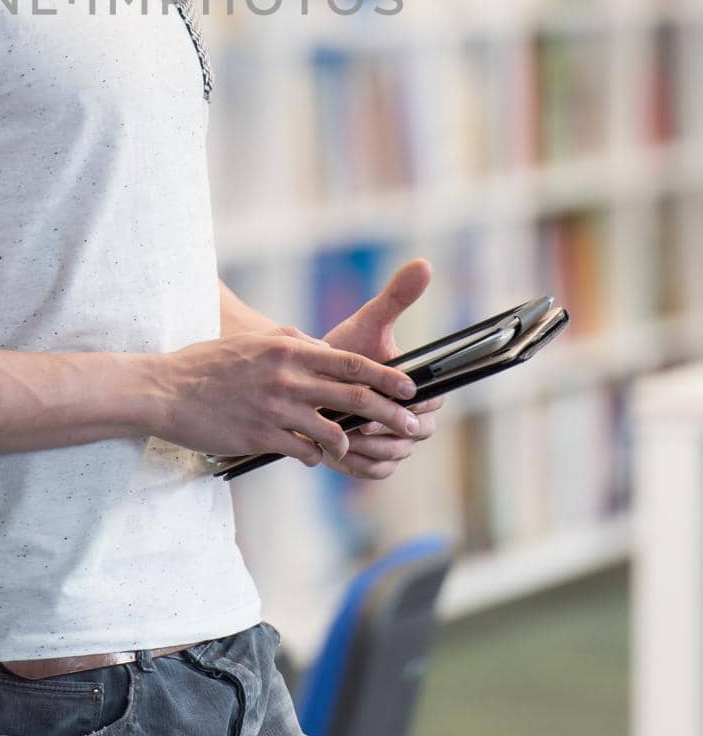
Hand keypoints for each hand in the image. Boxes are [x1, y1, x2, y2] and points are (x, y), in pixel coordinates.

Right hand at [151, 327, 419, 468]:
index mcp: (287, 348)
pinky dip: (313, 454)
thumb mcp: (252, 342)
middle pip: (352, 396)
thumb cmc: (208, 364)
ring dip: (348, 441)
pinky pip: (304, 451)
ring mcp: (275, 409)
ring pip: (332, 431)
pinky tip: (311, 453)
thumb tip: (322, 349)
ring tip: (352, 445)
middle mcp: (286, 377)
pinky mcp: (262, 437)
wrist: (166, 390)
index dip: (384, 375)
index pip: (349, 361)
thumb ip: (290, 344)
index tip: (409, 387)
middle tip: (411, 425)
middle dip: (388, 413)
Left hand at [319, 258, 443, 479]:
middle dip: (389, 432)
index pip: (432, 402)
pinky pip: (376, 472)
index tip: (384, 399)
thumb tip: (424, 264)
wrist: (302, 377)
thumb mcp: (367, 323)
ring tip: (340, 438)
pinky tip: (334, 453)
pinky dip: (358, 466)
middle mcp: (409, 415)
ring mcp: (391, 439)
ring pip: (396, 456)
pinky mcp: (371, 459)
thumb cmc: (339, 349)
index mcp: (414, 385)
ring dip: (370, 450)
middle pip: (418, 434)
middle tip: (357, 425)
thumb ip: (396, 297)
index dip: (413, 405)